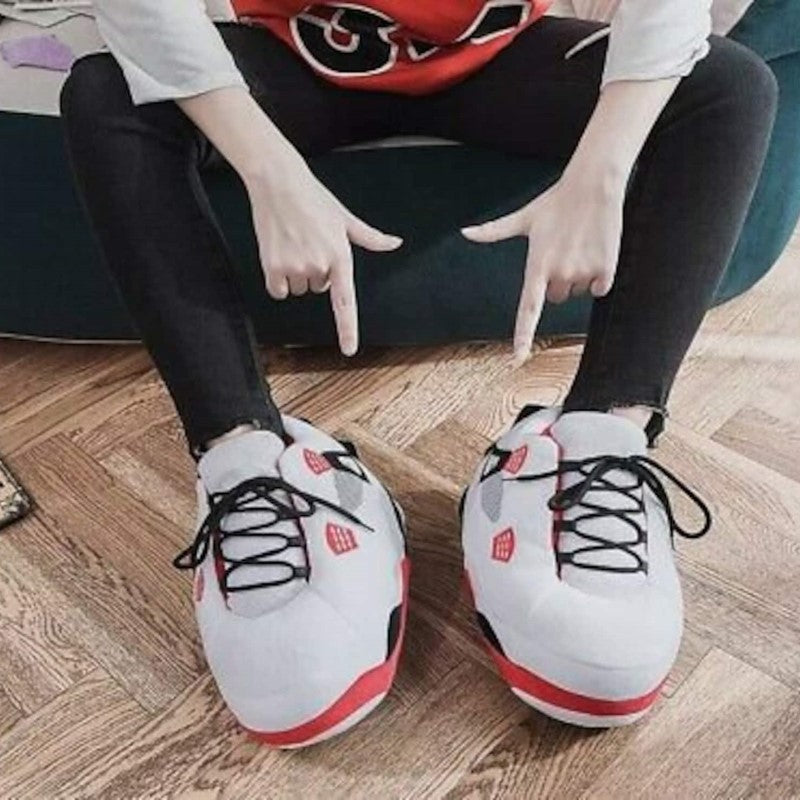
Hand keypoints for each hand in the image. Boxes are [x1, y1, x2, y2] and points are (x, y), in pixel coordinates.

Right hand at [245, 154, 401, 355]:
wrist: (278, 182)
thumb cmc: (314, 199)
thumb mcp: (346, 218)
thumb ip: (371, 237)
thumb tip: (395, 243)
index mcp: (340, 256)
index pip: (345, 302)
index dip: (347, 329)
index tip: (348, 350)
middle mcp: (319, 265)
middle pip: (319, 289)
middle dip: (316, 272)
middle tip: (310, 243)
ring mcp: (295, 266)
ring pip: (298, 289)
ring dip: (296, 273)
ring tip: (294, 244)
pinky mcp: (272, 266)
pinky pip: (278, 290)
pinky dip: (277, 279)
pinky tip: (279, 254)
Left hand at [462, 171, 624, 359]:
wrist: (594, 185)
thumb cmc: (555, 203)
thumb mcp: (523, 219)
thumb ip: (493, 231)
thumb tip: (464, 232)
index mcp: (536, 266)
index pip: (527, 310)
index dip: (522, 337)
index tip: (517, 360)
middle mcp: (558, 274)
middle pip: (555, 298)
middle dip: (557, 280)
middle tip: (561, 250)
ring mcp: (582, 273)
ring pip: (576, 291)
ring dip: (578, 275)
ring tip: (578, 245)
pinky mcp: (606, 270)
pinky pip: (599, 288)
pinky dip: (600, 275)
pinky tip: (596, 250)